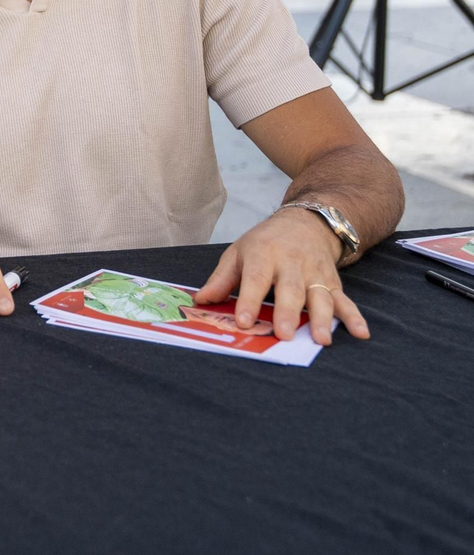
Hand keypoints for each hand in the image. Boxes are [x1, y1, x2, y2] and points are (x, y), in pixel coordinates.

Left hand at [194, 208, 365, 345]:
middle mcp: (291, 264)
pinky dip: (355, 317)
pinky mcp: (333, 283)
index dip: (247, 301)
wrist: (306, 222)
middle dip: (288, 312)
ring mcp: (315, 274)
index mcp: (262, 255)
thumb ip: (221, 278)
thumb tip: (201, 300)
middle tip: (284, 334)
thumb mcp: (237, 252)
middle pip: (290, 290)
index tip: (242, 322)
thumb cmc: (265, 243)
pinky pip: (345, 301)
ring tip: (321, 340)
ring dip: (322, 319)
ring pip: (319, 297)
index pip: (254, 279)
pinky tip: (361, 333)